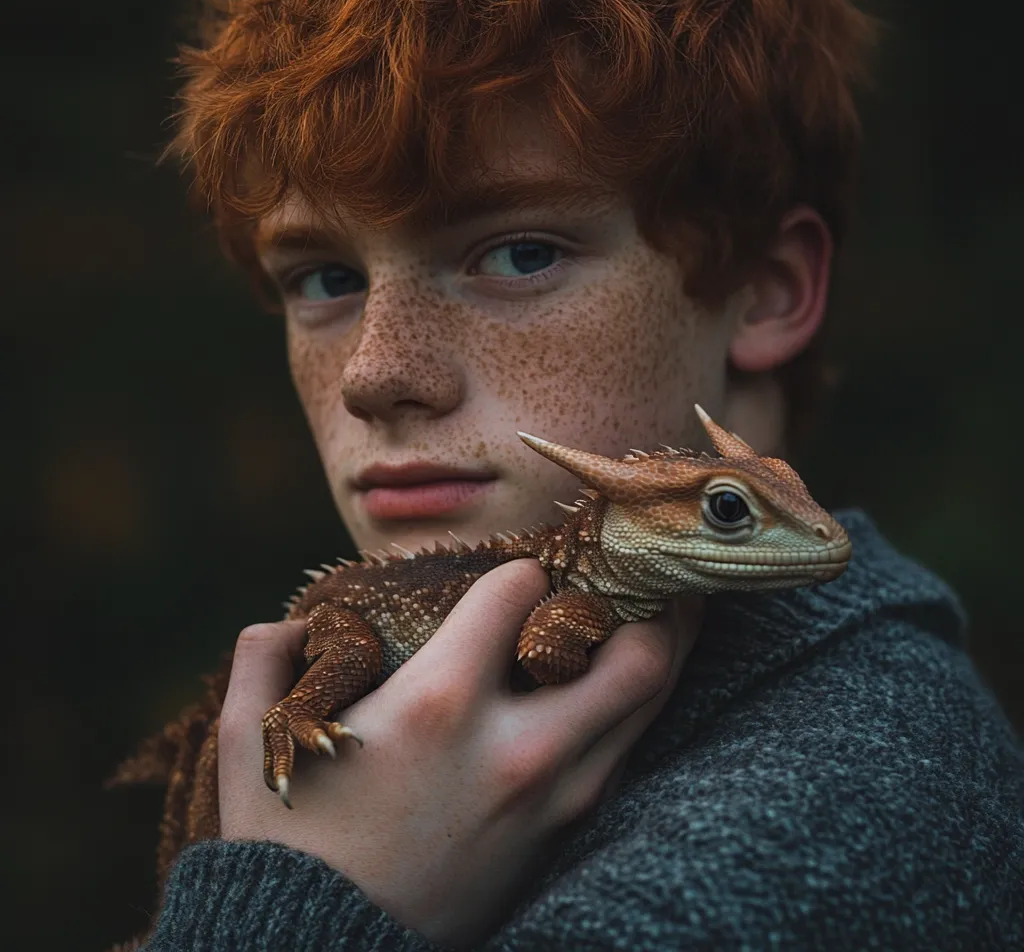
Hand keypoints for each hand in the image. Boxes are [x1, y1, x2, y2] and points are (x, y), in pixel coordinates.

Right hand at [217, 559, 702, 948]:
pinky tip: (612, 688)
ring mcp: (550, 798)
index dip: (519, 571)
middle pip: (635, 652)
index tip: (511, 577)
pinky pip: (624, 754)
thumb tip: (292, 620)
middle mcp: (513, 745)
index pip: (521, 591)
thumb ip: (265, 657)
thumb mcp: (254, 741)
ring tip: (652, 616)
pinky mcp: (561, 837)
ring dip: (660, 648)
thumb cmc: (288, 842)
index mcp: (438, 702)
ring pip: (649, 703)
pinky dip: (630, 708)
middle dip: (652, 600)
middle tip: (641, 573)